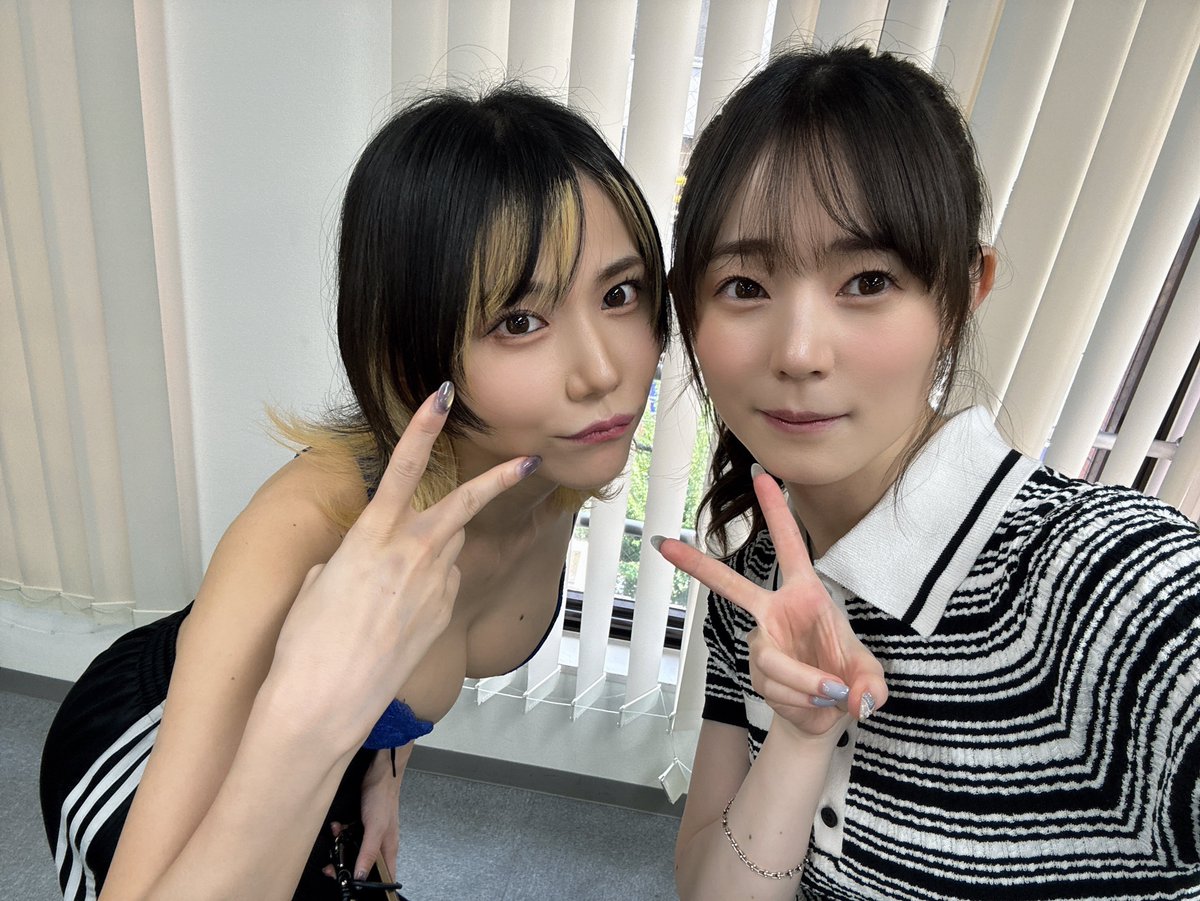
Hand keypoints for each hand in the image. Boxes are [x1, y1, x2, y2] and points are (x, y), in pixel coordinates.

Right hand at [269, 382, 539, 744]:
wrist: (324, 704)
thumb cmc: (306, 646)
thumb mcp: (318, 585)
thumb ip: (350, 558)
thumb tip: (368, 560)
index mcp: (371, 537)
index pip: (402, 468)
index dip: (423, 428)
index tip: (443, 396)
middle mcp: (411, 554)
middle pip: (465, 504)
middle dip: (500, 479)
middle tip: (528, 462)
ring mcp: (434, 586)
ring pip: (452, 545)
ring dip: (442, 542)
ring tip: (401, 576)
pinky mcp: (444, 615)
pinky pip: (446, 582)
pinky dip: (433, 583)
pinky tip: (402, 612)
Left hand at [322, 747, 405, 881]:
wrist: (379, 773)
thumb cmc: (383, 799)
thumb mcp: (376, 828)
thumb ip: (368, 853)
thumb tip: (361, 877)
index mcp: (388, 850)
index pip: (384, 878)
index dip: (372, 887)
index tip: (354, 890)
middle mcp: (379, 845)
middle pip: (363, 867)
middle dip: (346, 868)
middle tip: (332, 868)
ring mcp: (369, 835)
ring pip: (353, 852)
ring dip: (341, 848)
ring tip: (336, 836)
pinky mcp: (360, 826)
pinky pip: (347, 837)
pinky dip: (340, 834)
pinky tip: (337, 826)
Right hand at [655, 467, 885, 735]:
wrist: (828, 717)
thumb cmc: (848, 679)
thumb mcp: (872, 679)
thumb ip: (871, 685)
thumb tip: (856, 697)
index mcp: (806, 593)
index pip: (790, 545)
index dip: (775, 511)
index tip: (760, 474)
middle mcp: (776, 612)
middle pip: (731, 586)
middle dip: (696, 565)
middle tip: (663, 544)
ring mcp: (761, 642)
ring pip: (772, 661)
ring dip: (806, 683)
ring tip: (832, 693)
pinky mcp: (756, 671)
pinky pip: (774, 686)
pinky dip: (802, 700)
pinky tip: (814, 703)